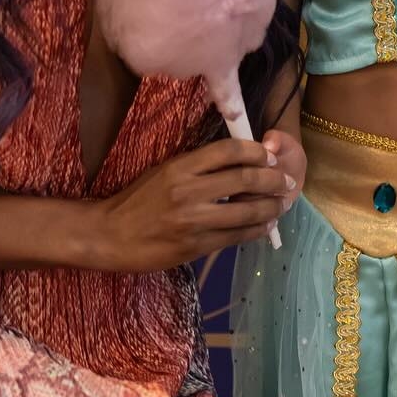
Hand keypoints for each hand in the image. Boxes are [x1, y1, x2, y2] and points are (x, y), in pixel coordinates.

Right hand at [90, 133, 298, 271]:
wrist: (109, 235)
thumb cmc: (137, 201)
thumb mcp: (164, 173)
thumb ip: (197, 168)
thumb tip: (238, 163)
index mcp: (180, 167)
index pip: (228, 150)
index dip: (256, 151)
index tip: (269, 155)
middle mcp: (189, 190)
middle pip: (244, 178)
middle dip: (272, 179)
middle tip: (286, 181)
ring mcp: (193, 220)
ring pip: (246, 210)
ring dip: (270, 207)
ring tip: (281, 205)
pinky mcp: (195, 246)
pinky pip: (236, 236)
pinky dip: (256, 230)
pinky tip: (264, 227)